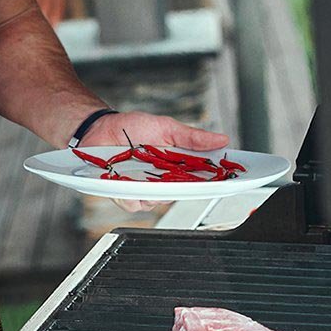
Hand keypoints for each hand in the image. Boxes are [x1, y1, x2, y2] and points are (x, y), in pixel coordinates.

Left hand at [80, 111, 229, 213]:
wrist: (100, 129)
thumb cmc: (132, 128)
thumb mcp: (166, 127)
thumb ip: (192, 137)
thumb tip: (222, 139)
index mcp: (177, 166)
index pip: (202, 179)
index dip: (216, 182)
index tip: (230, 180)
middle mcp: (163, 181)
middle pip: (182, 194)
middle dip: (183, 187)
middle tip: (179, 173)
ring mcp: (144, 189)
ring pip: (157, 202)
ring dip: (153, 189)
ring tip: (145, 171)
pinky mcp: (124, 194)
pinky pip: (133, 203)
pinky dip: (130, 193)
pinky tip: (126, 180)